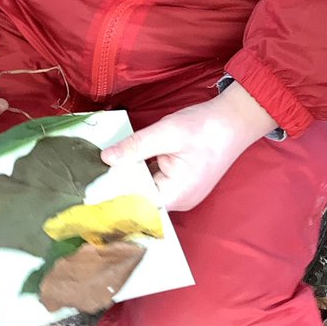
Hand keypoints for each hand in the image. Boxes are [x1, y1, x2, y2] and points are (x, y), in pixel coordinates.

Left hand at [101, 84, 276, 210]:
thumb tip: (106, 158)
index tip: (90, 189)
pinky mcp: (181, 183)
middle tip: (91, 176)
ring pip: (147, 191)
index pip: (137, 205)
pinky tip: (127, 163)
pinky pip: (155, 183)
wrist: (236, 120)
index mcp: (177, 194)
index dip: (114, 197)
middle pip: (140, 200)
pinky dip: (142, 173)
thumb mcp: (167, 132)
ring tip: (104, 170)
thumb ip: (135, 146)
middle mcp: (180, 200)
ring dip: (130, 178)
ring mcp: (181, 193)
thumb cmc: (207, 127)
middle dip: (120, 186)